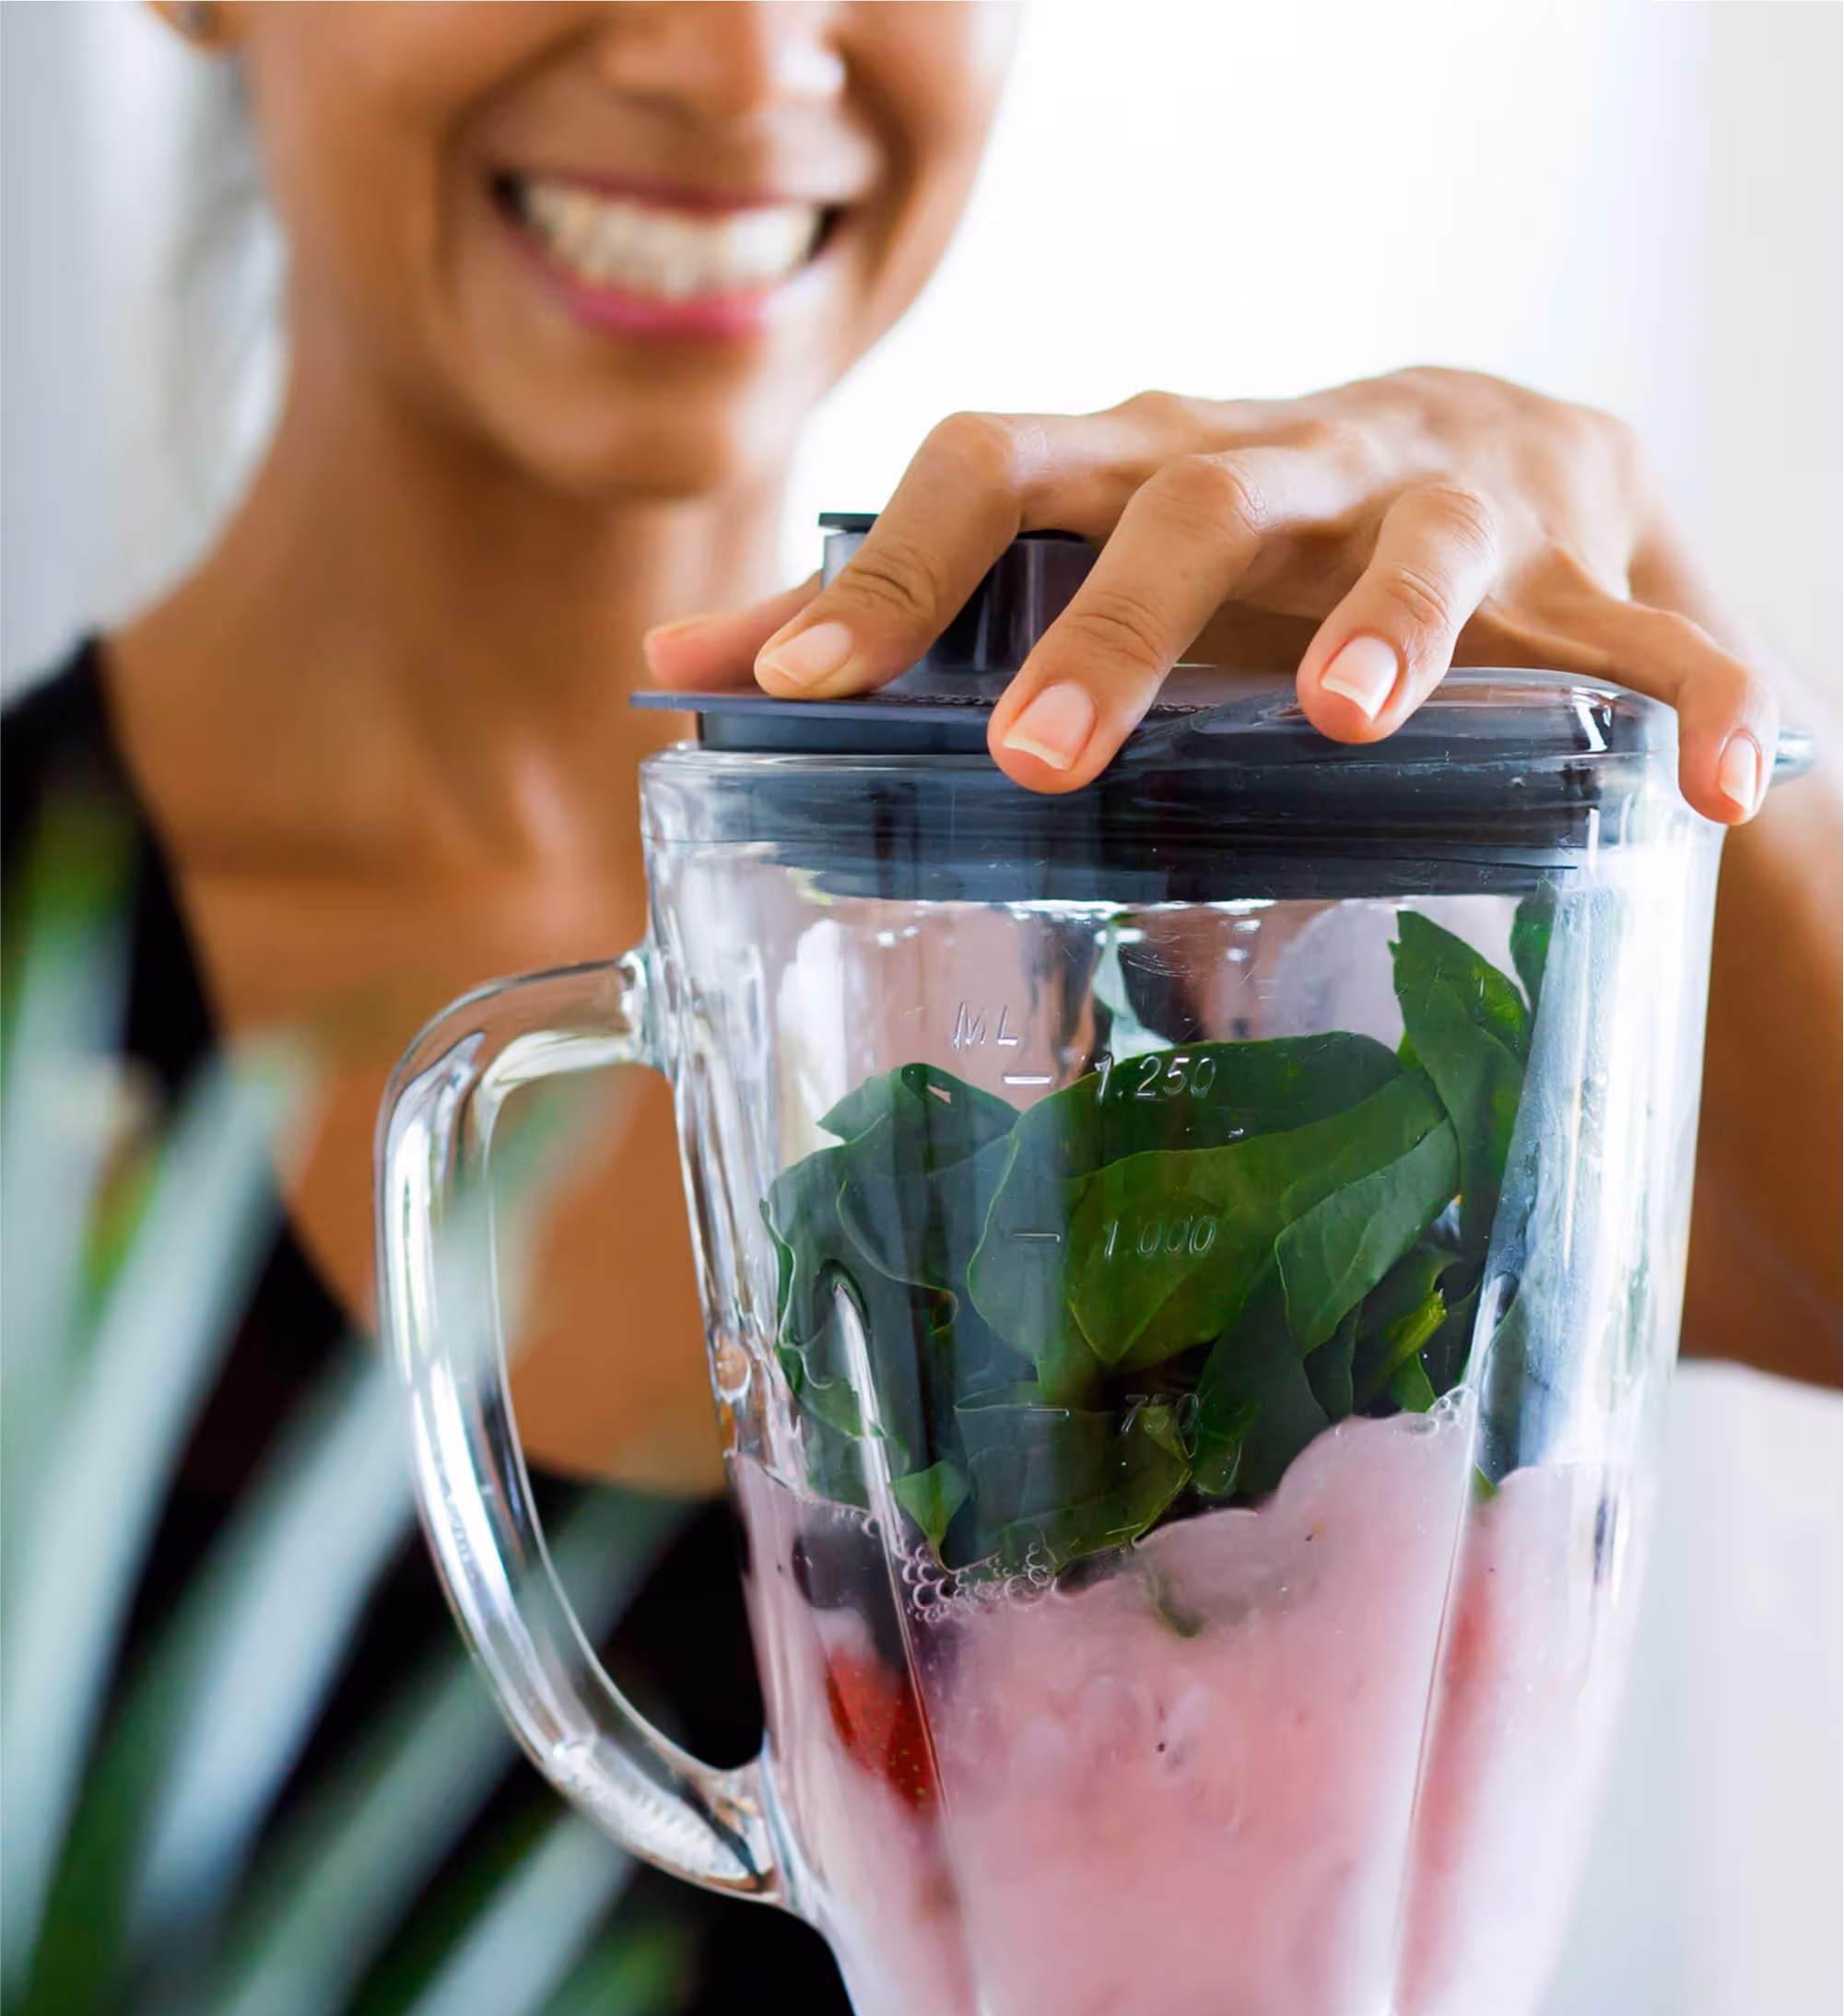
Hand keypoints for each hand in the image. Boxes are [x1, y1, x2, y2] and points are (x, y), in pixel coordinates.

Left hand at [645, 371, 1774, 822]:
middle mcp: (1284, 462)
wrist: (1498, 459)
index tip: (787, 691)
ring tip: (1349, 720)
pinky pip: (1659, 636)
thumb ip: (894, 614)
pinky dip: (1698, 698)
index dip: (888, 574)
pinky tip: (1724, 788)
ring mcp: (1448, 503)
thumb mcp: (1074, 555)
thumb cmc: (1240, 543)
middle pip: (1188, 502)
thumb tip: (668, 669)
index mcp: (1141, 460)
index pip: (990, 470)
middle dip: (1114, 624)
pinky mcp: (1594, 566)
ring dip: (1390, 625)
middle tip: (1042, 757)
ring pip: (1424, 542)